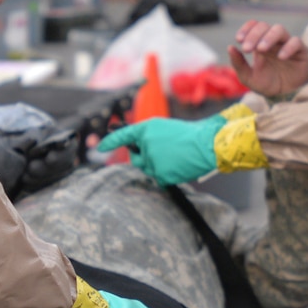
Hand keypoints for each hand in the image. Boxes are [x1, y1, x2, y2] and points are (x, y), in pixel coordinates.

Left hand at [97, 114, 224, 185]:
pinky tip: (178, 168)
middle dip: (143, 159)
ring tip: (176, 158)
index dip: (110, 141)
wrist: (208, 145)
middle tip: (159, 155)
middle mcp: (146, 143)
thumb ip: (149, 137)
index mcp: (147, 128)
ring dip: (158, 167)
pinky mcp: (161, 173)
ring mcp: (153, 159)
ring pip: (149, 169)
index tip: (99, 147)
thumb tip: (140, 149)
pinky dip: (167, 176)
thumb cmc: (191, 135)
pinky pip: (159, 179)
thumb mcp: (166, 129)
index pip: (123, 135)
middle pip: (136, 159)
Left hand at [229, 20, 307, 97]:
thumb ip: (238, 64)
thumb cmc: (266, 84)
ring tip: (261, 49)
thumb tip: (230, 47)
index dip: (246, 29)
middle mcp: (273, 41)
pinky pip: (296, 42)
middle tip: (246, 49)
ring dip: (268, 37)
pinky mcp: (300, 51)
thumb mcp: (248, 77)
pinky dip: (288, 47)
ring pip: (279, 29)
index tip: (238, 39)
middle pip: (264, 26)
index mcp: (259, 43)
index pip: (253, 26)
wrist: (284, 96)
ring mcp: (286, 44)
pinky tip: (280, 57)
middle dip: (254, 35)